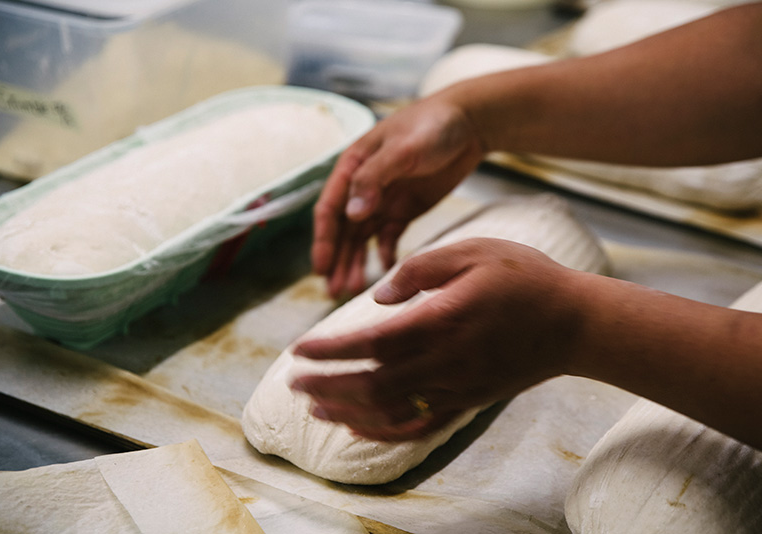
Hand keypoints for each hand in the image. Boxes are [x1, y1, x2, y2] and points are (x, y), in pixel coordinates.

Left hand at [292, 238, 582, 440]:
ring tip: (315, 406)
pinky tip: (361, 426)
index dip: (330, 350)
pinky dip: (385, 431)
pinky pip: (420, 426)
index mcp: (442, 319)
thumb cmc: (526, 279)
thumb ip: (422, 269)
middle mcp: (445, 360)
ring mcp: (457, 387)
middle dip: (327, 385)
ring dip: (349, 411)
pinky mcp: (468, 401)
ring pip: (391, 410)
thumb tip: (379, 296)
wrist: (575, 323)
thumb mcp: (475, 251)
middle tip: (293, 382)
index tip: (298, 350)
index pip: (371, 342)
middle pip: (372, 383)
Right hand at [312, 93, 485, 297]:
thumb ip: (374, 179)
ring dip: (356, 262)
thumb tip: (351, 214)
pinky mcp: (404, 209)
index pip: (330, 209)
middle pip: (343, 230)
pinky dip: (384, 255)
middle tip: (335, 292)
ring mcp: (383, 199)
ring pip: (362, 238)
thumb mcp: (403, 149)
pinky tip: (384, 273)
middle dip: (338, 261)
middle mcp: (363, 186)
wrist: (470, 122)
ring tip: (353, 290)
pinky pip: (388, 237)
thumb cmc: (432, 126)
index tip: (321, 269)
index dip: (323, 240)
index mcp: (353, 167)